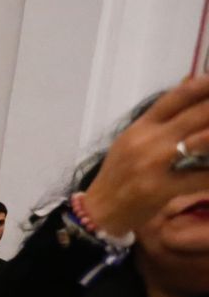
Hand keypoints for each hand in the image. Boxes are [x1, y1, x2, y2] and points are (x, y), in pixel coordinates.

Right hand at [84, 74, 208, 235]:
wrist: (98, 210)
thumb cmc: (118, 175)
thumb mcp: (131, 141)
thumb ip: (158, 121)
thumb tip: (187, 94)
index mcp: (141, 127)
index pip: (176, 97)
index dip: (203, 85)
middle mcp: (148, 140)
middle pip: (196, 114)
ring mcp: (154, 164)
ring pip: (203, 141)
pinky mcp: (161, 188)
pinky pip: (201, 177)